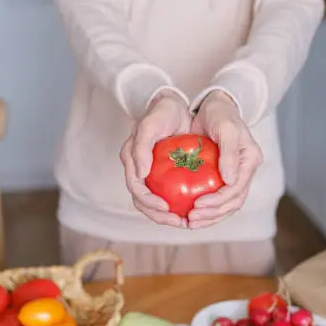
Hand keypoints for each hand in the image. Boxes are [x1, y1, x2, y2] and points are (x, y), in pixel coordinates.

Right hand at [120, 90, 191, 227]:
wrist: (174, 103)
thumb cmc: (161, 112)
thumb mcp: (150, 126)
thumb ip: (141, 148)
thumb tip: (140, 174)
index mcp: (132, 161)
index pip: (136, 190)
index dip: (149, 203)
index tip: (166, 207)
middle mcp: (140, 170)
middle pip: (144, 203)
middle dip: (160, 216)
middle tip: (179, 222)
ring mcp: (153, 173)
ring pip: (156, 202)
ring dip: (169, 216)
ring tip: (187, 221)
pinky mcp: (166, 173)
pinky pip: (170, 194)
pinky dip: (179, 204)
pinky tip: (193, 208)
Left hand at [188, 90, 262, 228]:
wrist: (214, 104)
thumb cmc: (220, 113)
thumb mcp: (226, 128)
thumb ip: (230, 153)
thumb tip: (230, 180)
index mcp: (251, 160)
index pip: (237, 190)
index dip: (218, 202)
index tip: (198, 206)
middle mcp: (245, 170)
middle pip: (233, 202)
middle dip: (213, 214)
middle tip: (192, 219)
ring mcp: (235, 174)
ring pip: (226, 204)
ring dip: (209, 216)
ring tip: (190, 222)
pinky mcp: (223, 175)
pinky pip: (216, 197)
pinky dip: (205, 208)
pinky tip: (189, 213)